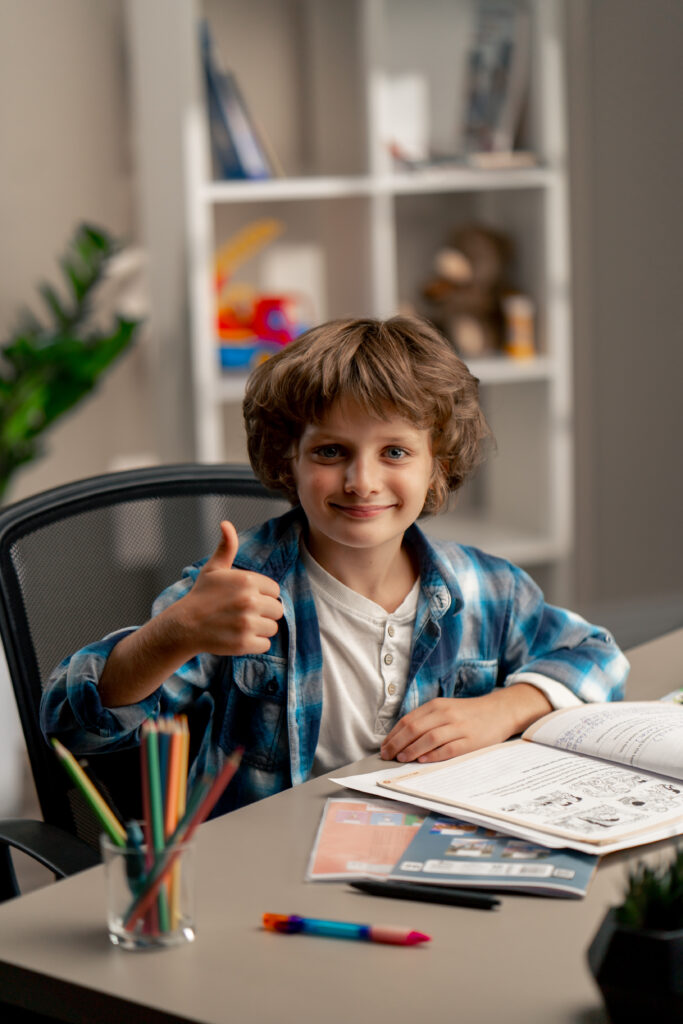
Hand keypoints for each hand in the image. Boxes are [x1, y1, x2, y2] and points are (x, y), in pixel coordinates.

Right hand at [176, 520, 282, 655]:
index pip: (274, 590)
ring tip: (241, 625)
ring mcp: (247, 623)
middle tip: (243, 613)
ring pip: (273, 628)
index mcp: (247, 580)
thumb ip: (227, 547)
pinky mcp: (244, 643)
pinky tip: (239, 637)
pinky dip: (255, 644)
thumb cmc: (201, 596)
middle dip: (264, 613)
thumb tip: (226, 524)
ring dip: (260, 629)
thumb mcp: (214, 569)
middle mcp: (250, 601)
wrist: (184, 626)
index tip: (245, 598)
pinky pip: (266, 644)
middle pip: (277, 610)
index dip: (262, 595)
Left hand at [380, 685, 552, 763]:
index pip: (408, 720)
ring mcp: (459, 727)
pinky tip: (423, 760)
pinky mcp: (471, 741)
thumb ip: (426, 719)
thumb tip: (400, 738)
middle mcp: (446, 714)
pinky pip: (449, 749)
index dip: (393, 735)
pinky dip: (434, 755)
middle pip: (415, 729)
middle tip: (387, 756)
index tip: (384, 747)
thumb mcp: (445, 709)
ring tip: (401, 758)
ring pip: (429, 738)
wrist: (499, 711)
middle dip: (397, 743)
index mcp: (437, 705)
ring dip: (412, 750)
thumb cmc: (468, 713)